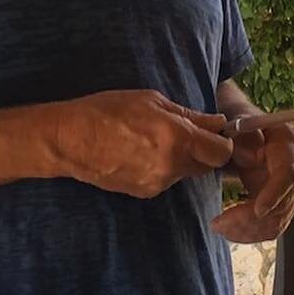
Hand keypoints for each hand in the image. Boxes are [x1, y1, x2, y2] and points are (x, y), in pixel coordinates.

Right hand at [53, 90, 232, 197]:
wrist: (71, 140)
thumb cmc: (109, 110)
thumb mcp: (152, 101)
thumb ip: (189, 115)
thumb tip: (218, 122)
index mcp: (177, 139)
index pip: (222, 152)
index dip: (222, 142)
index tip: (214, 133)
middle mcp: (172, 166)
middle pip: (206, 165)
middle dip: (202, 151)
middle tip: (184, 134)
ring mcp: (157, 183)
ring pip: (184, 173)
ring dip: (180, 159)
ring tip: (153, 141)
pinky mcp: (144, 192)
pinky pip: (165, 179)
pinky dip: (162, 168)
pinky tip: (140, 153)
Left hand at [211, 121, 293, 242]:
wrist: (242, 131)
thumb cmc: (238, 125)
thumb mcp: (236, 121)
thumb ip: (243, 136)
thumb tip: (254, 155)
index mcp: (288, 142)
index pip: (289, 173)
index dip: (275, 194)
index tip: (257, 210)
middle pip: (282, 203)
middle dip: (250, 218)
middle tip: (219, 224)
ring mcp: (293, 188)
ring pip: (278, 220)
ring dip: (248, 230)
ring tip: (220, 227)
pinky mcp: (284, 203)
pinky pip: (274, 227)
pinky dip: (252, 234)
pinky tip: (231, 232)